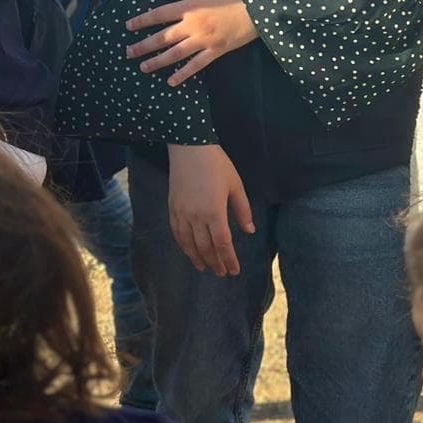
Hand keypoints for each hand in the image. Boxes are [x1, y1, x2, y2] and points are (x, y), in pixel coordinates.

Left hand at [125, 0, 257, 86]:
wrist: (260, 8)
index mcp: (190, 7)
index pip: (159, 14)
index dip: (142, 20)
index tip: (128, 26)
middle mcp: (193, 26)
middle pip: (163, 38)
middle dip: (143, 46)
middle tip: (128, 52)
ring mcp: (204, 41)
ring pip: (175, 54)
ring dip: (157, 61)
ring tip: (143, 67)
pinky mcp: (216, 51)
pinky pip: (196, 65)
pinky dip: (183, 74)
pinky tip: (171, 82)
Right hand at [167, 144, 253, 276]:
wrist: (189, 149)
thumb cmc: (217, 165)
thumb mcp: (235, 186)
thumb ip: (242, 210)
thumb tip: (249, 231)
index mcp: (215, 212)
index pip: (222, 244)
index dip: (228, 259)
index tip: (234, 271)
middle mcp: (196, 217)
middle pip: (205, 247)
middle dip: (215, 262)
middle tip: (221, 273)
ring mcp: (182, 213)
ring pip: (189, 243)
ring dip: (197, 258)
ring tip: (204, 268)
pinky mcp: (173, 208)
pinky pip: (177, 233)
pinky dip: (183, 245)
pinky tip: (189, 251)